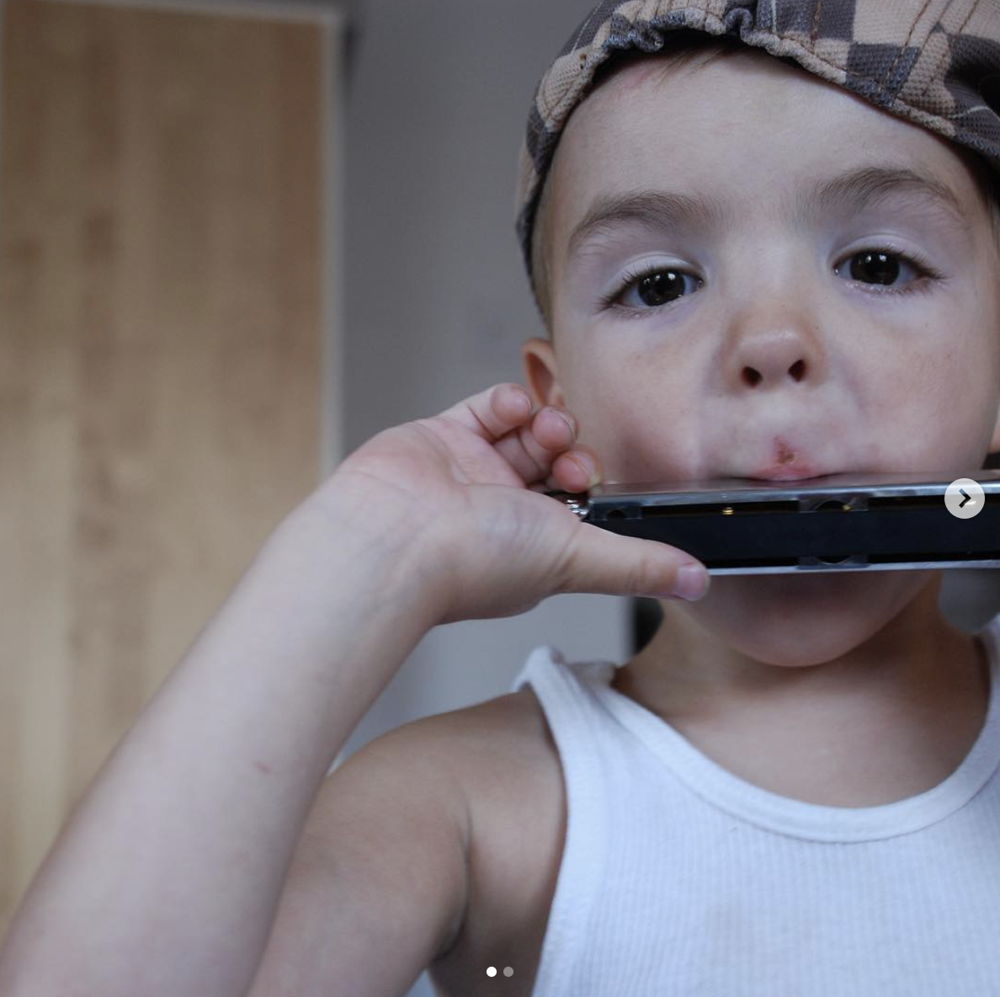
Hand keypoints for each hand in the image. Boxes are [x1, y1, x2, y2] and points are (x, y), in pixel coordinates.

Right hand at [308, 383, 709, 623]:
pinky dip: (507, 402)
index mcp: (537, 546)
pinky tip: (513, 410)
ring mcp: (472, 474)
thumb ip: (638, 565)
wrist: (395, 535)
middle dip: (572, 450)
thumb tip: (698, 582)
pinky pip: (487, 409)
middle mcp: (505, 512)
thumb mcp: (577, 559)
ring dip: (546, 422)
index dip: (597, 484)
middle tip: (570, 452)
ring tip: (544, 428)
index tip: (599, 477)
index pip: (583, 506)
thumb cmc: (475, 560)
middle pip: (556, 462)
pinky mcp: (442, 440)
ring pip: (526, 433)